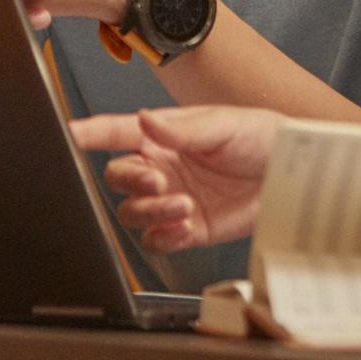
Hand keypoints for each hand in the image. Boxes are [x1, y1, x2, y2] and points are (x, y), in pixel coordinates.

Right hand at [70, 107, 280, 251]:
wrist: (293, 174)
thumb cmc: (262, 136)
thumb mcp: (224, 124)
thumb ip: (183, 129)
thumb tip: (147, 120)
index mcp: (163, 135)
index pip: (115, 132)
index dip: (88, 133)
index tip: (67, 135)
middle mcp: (161, 166)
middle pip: (117, 177)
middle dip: (132, 181)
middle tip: (159, 180)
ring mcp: (171, 198)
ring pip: (132, 212)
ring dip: (151, 210)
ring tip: (182, 204)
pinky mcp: (187, 228)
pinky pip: (156, 239)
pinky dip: (163, 235)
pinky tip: (183, 225)